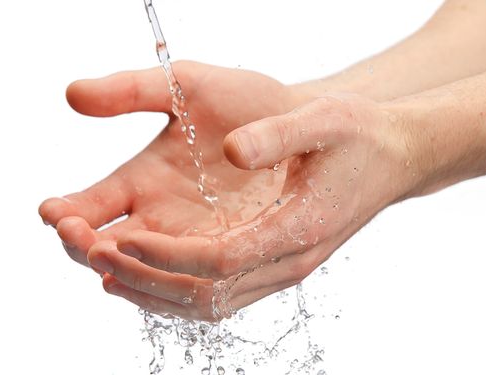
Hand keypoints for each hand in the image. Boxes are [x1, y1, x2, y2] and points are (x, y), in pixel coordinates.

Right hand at [39, 61, 306, 318]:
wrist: (308, 123)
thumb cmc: (247, 101)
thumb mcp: (189, 85)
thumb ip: (134, 90)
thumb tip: (72, 94)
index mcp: (141, 181)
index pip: (90, 209)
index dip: (67, 214)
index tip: (54, 211)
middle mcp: (160, 220)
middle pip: (108, 251)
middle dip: (85, 248)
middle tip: (79, 236)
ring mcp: (194, 243)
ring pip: (149, 277)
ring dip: (127, 273)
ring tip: (109, 258)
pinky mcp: (232, 258)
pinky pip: (198, 292)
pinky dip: (172, 295)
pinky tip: (159, 287)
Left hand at [110, 92, 418, 319]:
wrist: (391, 156)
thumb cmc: (357, 136)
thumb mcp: (324, 119)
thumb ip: (277, 134)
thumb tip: (231, 149)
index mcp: (299, 228)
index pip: (222, 261)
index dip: (168, 257)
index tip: (121, 239)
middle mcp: (288, 260)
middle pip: (208, 293)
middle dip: (147, 280)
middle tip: (93, 254)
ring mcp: (281, 268)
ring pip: (210, 302)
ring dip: (155, 292)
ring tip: (104, 270)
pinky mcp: (272, 262)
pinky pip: (219, 292)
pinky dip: (176, 289)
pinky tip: (143, 273)